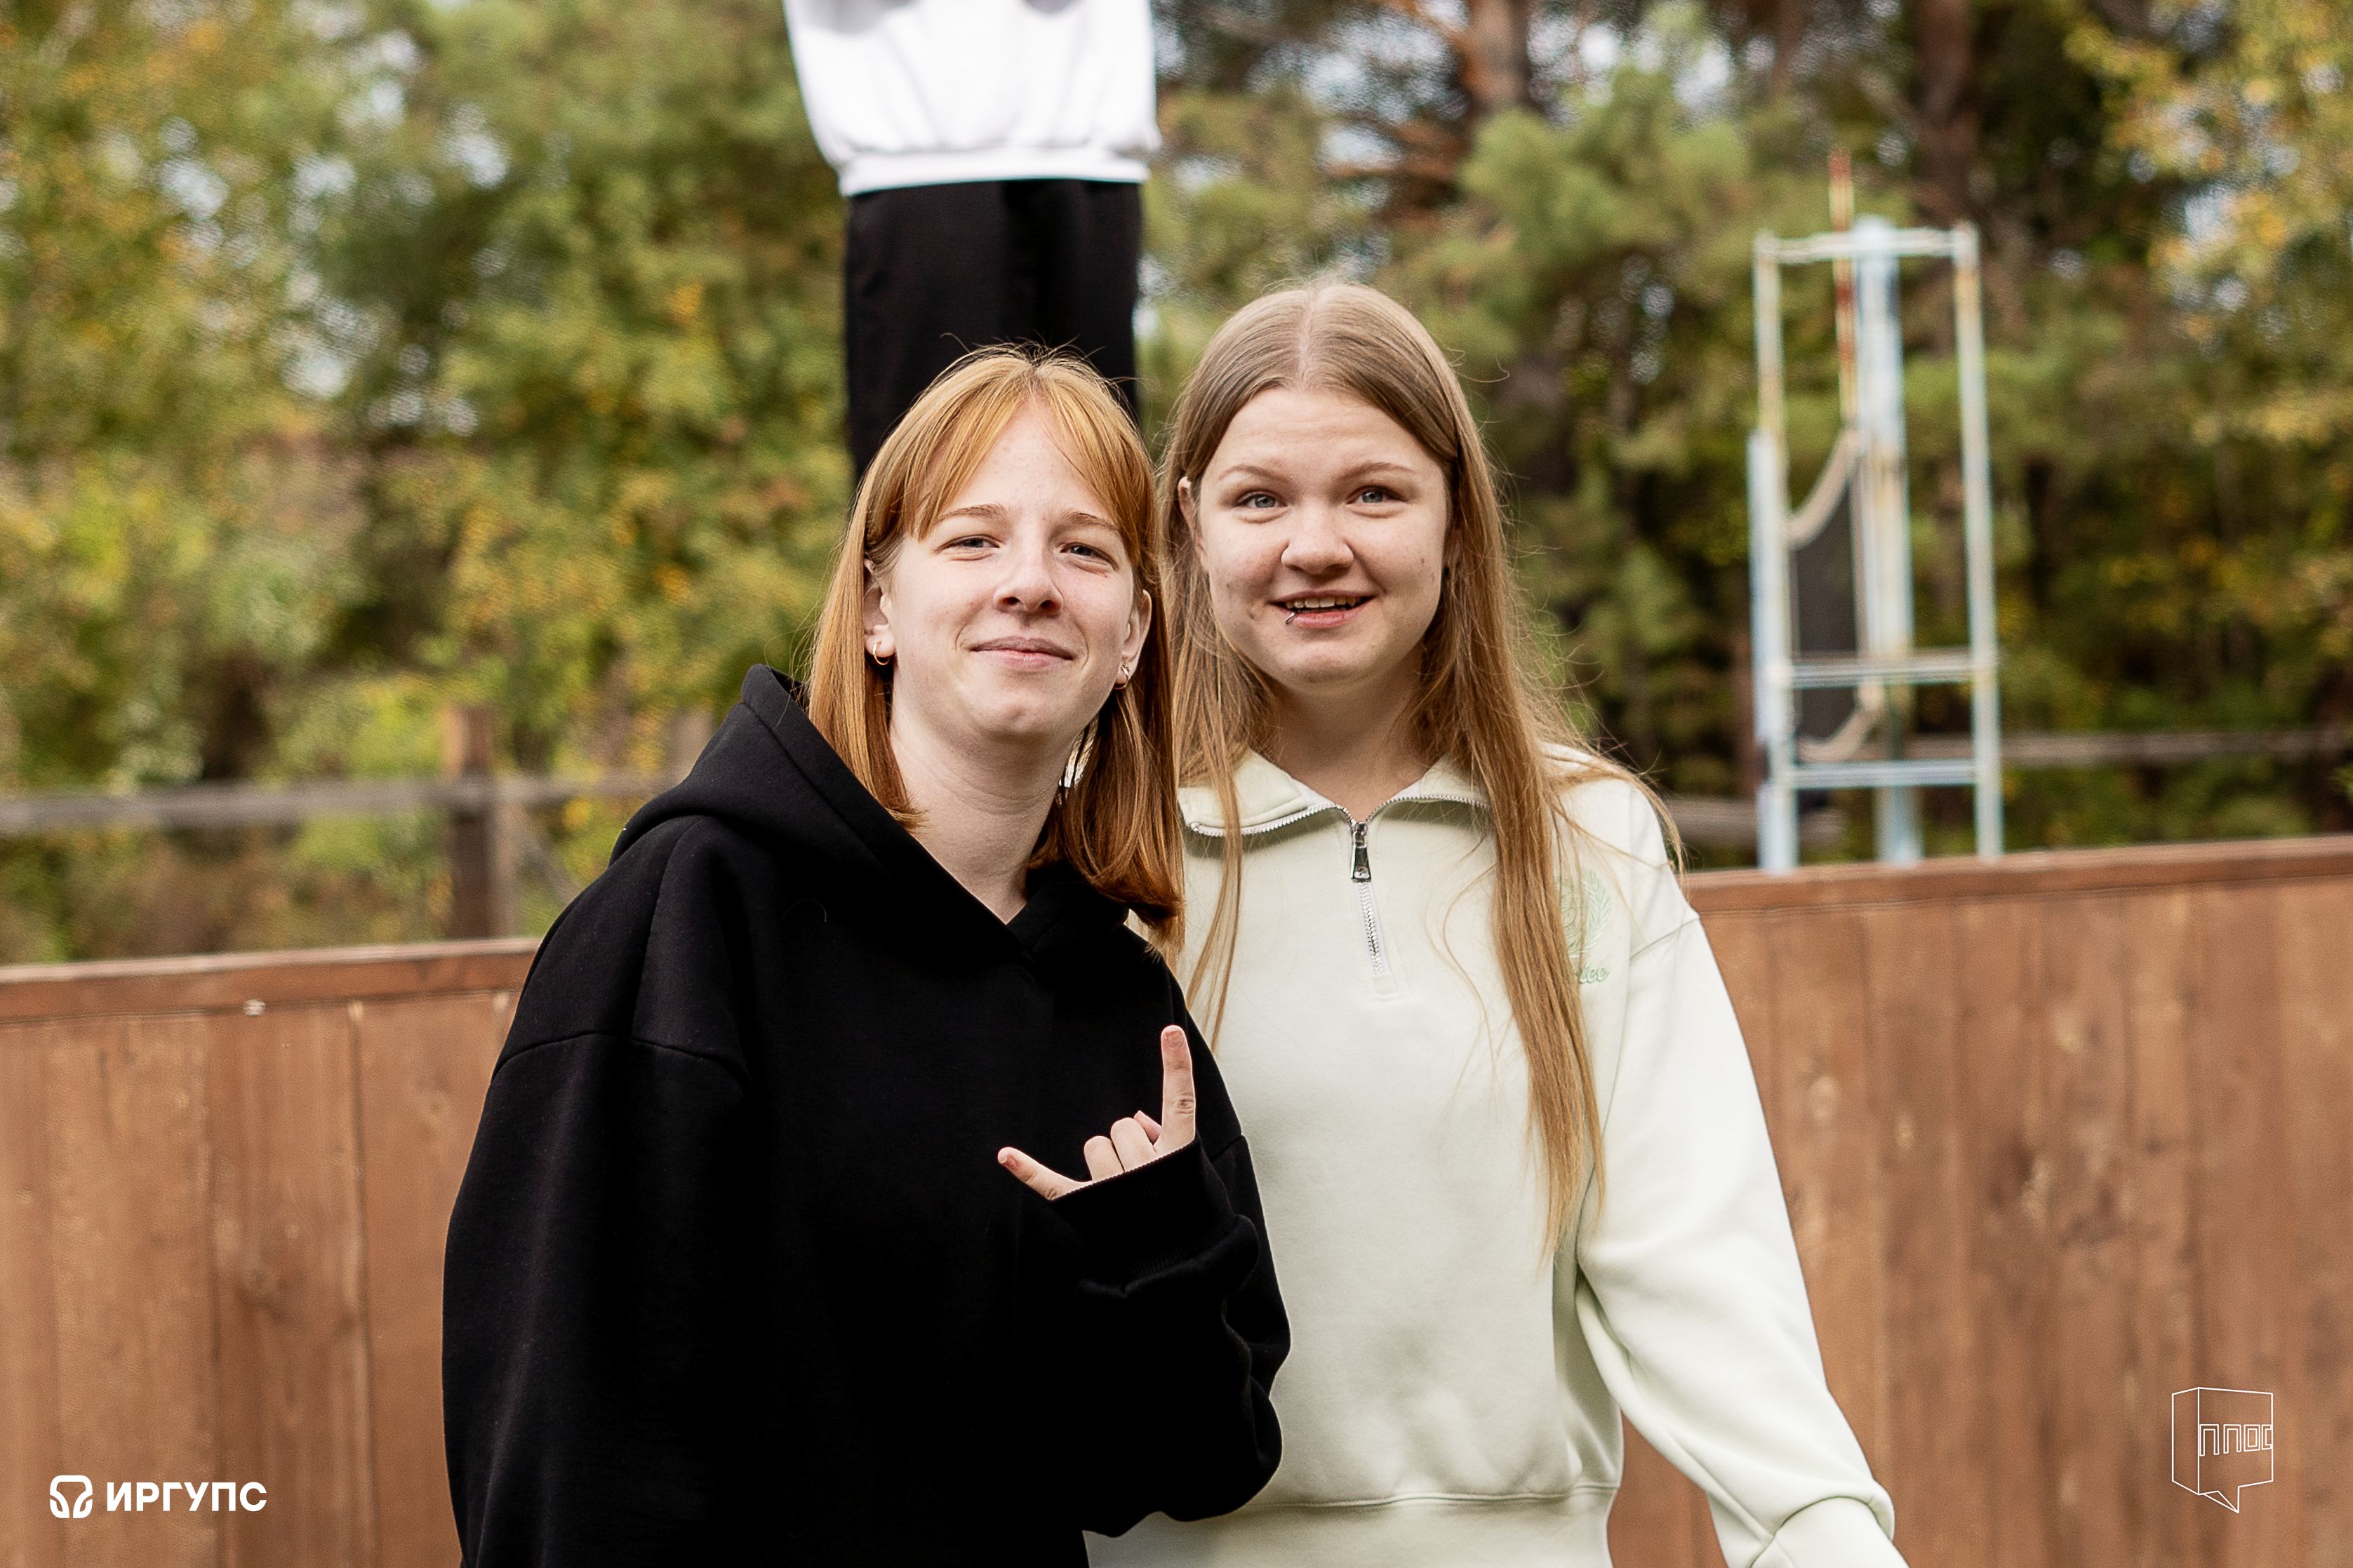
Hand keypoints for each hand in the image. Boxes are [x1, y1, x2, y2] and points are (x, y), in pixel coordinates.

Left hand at [998, 1026, 1196, 1199]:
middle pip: (1123, 1126)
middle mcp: (1150, 1169)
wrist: (1179, 1273)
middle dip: (1129, 1144)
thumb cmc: (1184, 1215)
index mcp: (1181, 1156)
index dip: (1177, 1065)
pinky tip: (1006, 1156)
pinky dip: (1028, 1171)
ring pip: (1095, 1145)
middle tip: (1143, 1177)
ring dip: (1104, 1163)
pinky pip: (1054, 1184)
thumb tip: (1141, 1119)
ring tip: (1123, 1196)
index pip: (1182, 1101)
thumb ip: (1169, 1139)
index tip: (1169, 1032)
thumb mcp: (1191, 1174)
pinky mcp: (1090, 1209)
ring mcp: (1118, 1190)